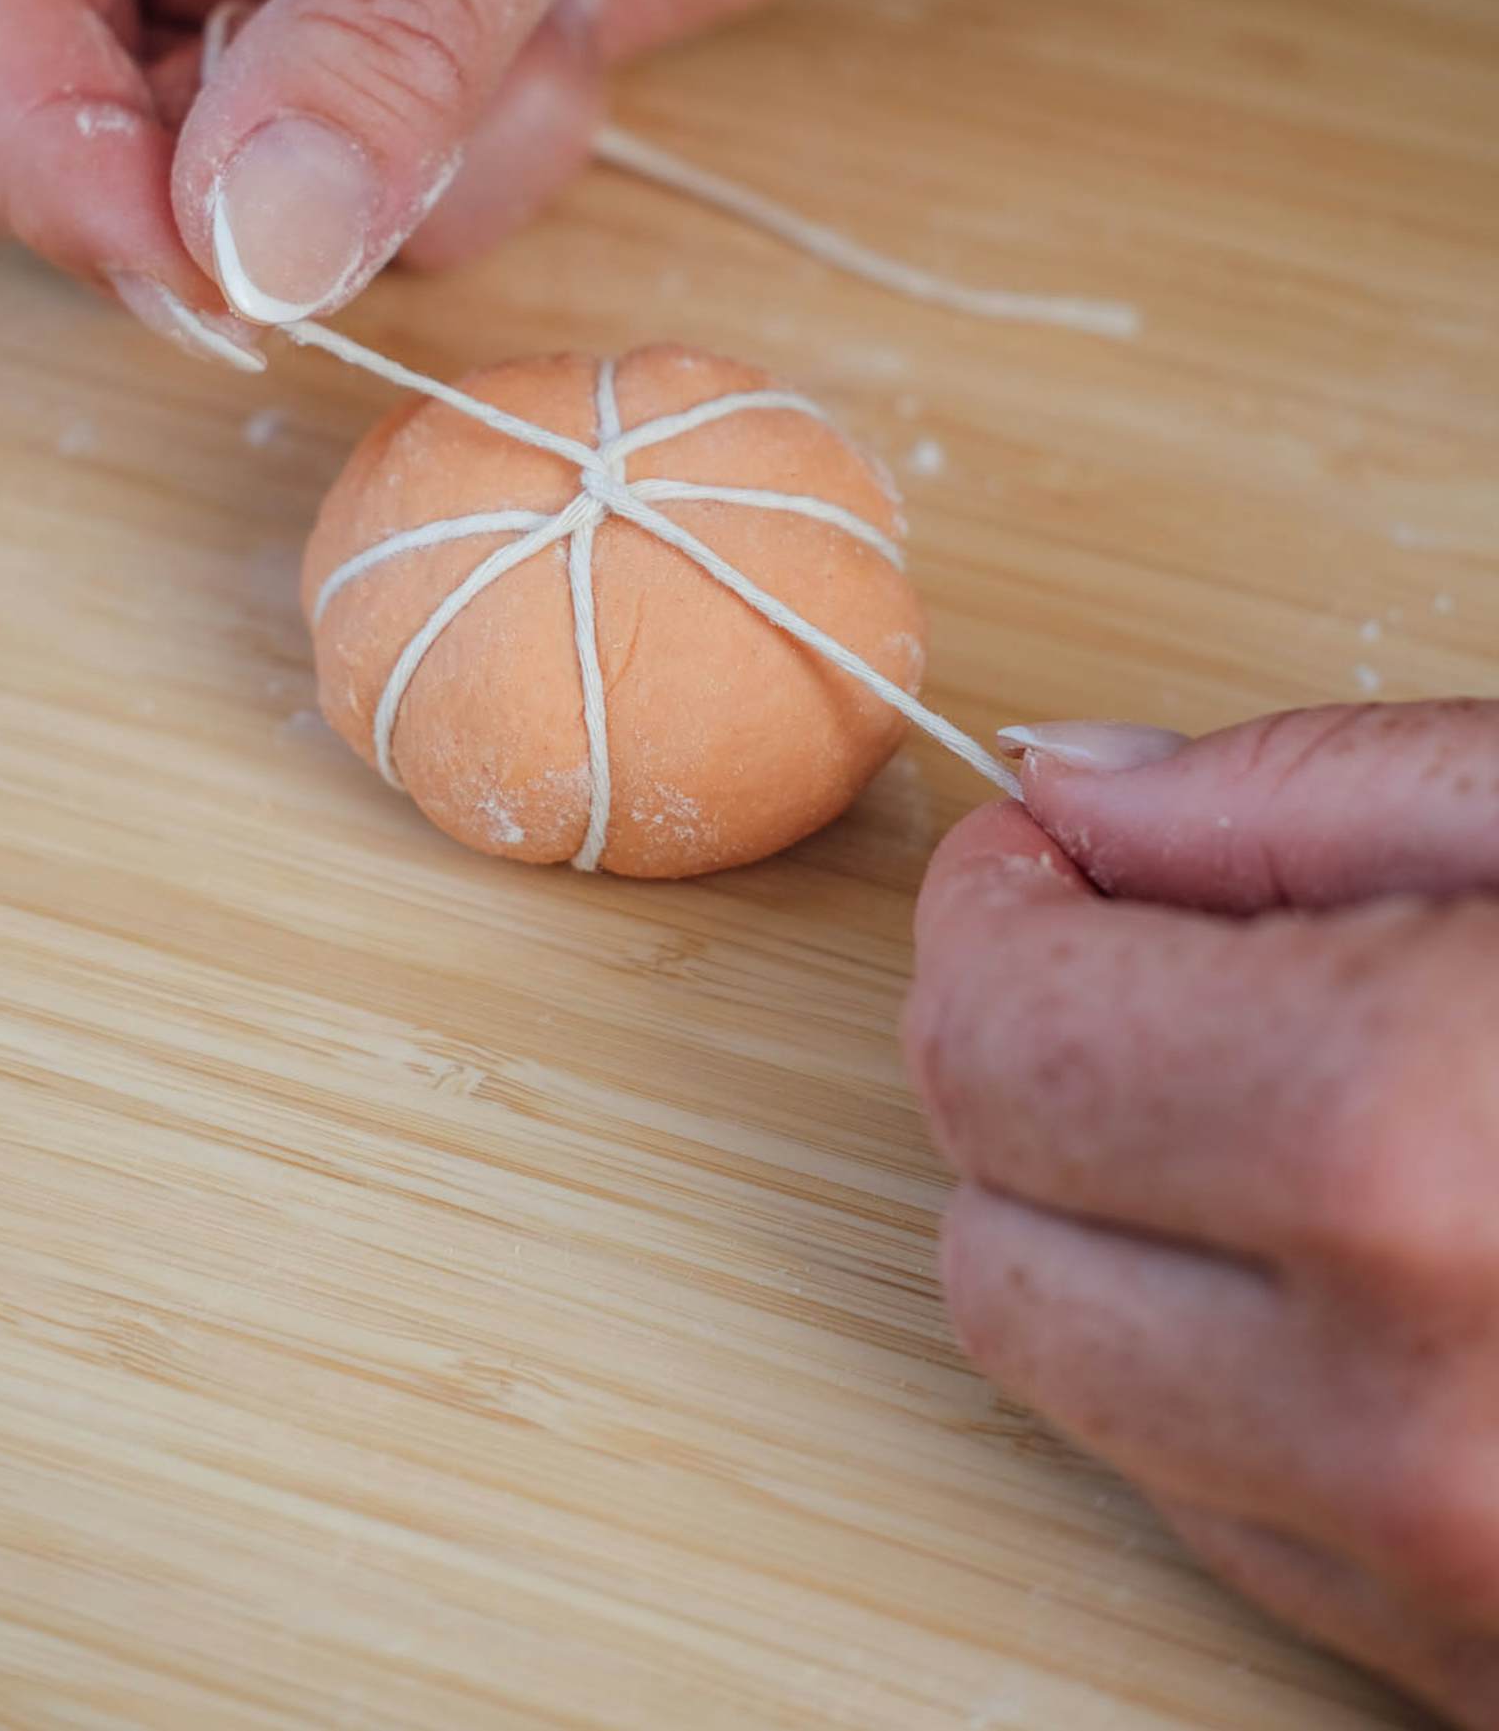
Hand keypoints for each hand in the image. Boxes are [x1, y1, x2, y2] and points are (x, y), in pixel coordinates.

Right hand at [0, 0, 1041, 357]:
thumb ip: (388, 36)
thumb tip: (241, 250)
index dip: (47, 156)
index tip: (199, 277)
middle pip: (34, 107)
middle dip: (197, 190)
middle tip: (368, 192)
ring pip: (200, 180)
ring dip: (373, 180)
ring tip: (539, 41)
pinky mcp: (382, 22)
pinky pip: (341, 192)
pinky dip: (463, 171)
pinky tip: (577, 38)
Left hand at [906, 702, 1498, 1726]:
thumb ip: (1296, 798)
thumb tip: (1070, 793)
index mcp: (1395, 1156)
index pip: (985, 1039)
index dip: (1000, 914)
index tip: (1061, 864)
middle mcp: (1396, 1425)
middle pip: (987, 1242)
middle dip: (1042, 1080)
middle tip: (1193, 985)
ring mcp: (1443, 1593)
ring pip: (1083, 1401)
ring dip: (1138, 1250)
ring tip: (1339, 1139)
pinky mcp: (1473, 1690)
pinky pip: (1239, 1530)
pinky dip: (1256, 1394)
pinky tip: (1408, 1285)